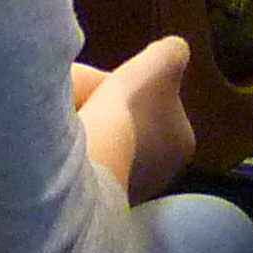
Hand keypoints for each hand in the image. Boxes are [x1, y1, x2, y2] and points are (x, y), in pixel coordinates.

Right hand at [79, 34, 197, 199]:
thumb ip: (173, 53)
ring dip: (100, 135)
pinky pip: (90, 169)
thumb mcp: (162, 61)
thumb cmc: (132, 105)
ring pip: (113, 152)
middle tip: (98, 98)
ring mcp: (129, 191)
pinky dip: (82, 154)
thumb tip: (175, 50)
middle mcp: (162, 172)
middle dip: (120, 116)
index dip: (143, 93)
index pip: (165, 112)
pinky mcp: (98, 202)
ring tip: (79, 116)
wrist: (93, 152)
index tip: (122, 83)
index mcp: (182, 143)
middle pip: (137, 132)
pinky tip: (69, 140)